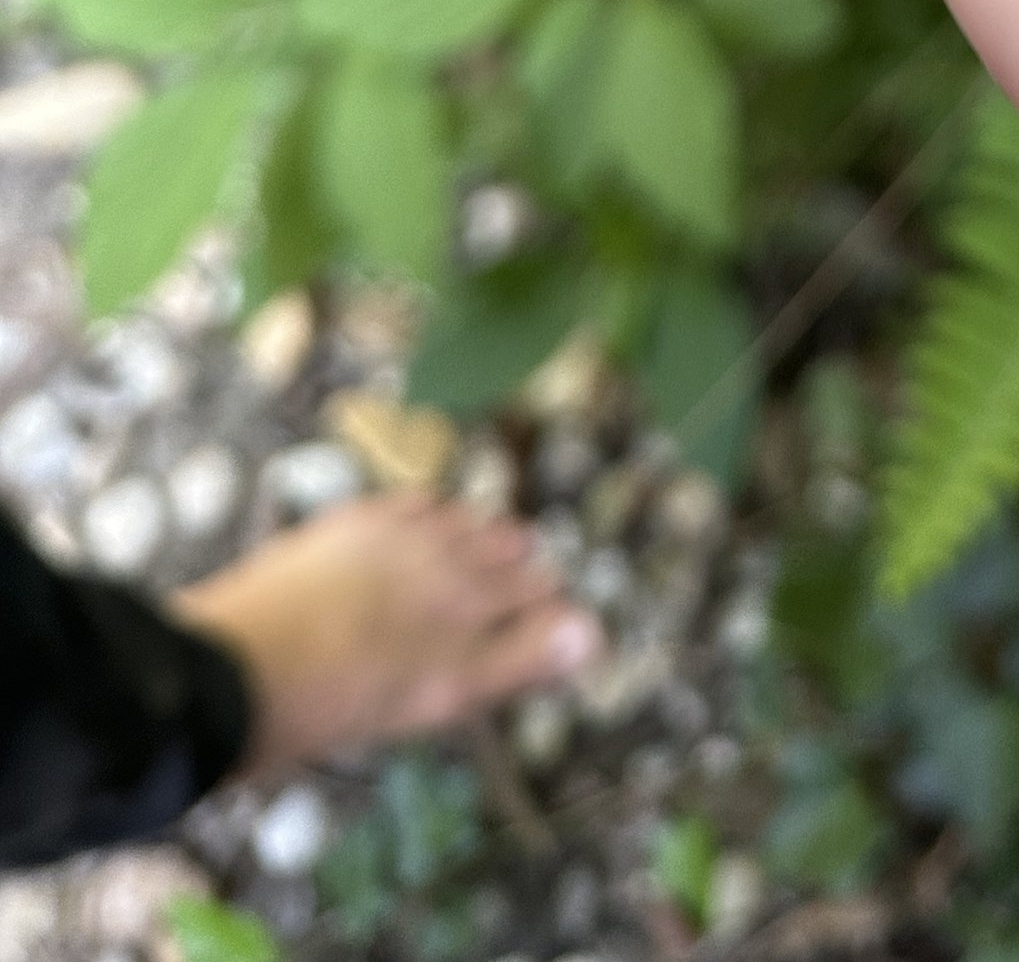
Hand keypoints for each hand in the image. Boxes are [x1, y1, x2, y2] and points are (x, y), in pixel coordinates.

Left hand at [173, 491, 598, 768]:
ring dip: (484, 533)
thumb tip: (598, 630)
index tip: (564, 614)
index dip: (551, 610)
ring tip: (501, 536)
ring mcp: (392, 538)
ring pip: (459, 526)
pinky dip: (433, 508)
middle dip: (523, 567)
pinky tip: (432, 510)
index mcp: (462, 612)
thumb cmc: (328, 706)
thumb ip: (517, 661)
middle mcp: (440, 563)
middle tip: (540, 569)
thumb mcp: (432, 698)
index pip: (530, 601)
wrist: (229, 670)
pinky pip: (408, 504)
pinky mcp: (348, 524)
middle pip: (499, 557)